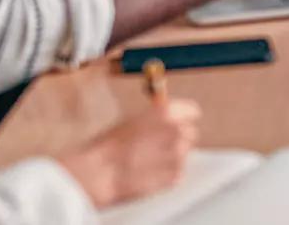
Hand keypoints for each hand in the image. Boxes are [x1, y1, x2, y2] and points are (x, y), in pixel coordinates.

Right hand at [57, 98, 200, 208]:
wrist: (97, 173)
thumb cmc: (109, 147)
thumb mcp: (132, 121)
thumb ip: (156, 119)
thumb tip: (170, 121)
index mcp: (165, 113)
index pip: (191, 110)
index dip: (186, 117)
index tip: (183, 121)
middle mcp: (175, 131)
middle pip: (191, 133)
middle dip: (179, 139)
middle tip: (160, 146)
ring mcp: (176, 155)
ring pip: (184, 155)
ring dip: (172, 158)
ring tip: (150, 162)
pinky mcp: (174, 177)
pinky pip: (178, 174)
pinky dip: (168, 175)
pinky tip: (149, 174)